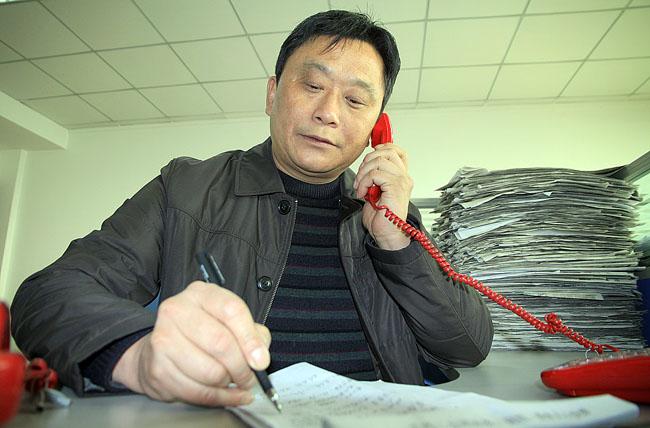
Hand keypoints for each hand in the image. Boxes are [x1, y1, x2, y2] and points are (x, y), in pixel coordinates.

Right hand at [112, 281, 270, 406]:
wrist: (160, 348)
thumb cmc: (199, 332)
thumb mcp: (228, 322)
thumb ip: (251, 333)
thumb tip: (259, 357)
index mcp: (200, 294)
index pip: (232, 310)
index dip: (250, 338)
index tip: (261, 360)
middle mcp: (178, 311)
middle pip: (221, 343)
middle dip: (242, 367)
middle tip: (249, 377)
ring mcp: (163, 339)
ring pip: (210, 372)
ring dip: (228, 383)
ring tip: (231, 380)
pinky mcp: (157, 368)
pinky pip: (197, 391)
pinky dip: (218, 398)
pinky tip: (226, 394)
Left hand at [353, 143, 412, 249]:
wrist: (387, 235)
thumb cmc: (382, 218)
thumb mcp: (376, 192)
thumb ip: (375, 177)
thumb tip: (366, 166)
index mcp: (401, 177)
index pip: (397, 151)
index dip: (382, 147)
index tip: (369, 156)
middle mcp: (404, 177)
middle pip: (387, 151)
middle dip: (368, 160)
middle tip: (361, 177)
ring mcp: (402, 181)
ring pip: (378, 161)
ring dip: (363, 173)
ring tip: (360, 187)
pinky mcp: (396, 187)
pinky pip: (375, 174)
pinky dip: (364, 182)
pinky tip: (363, 193)